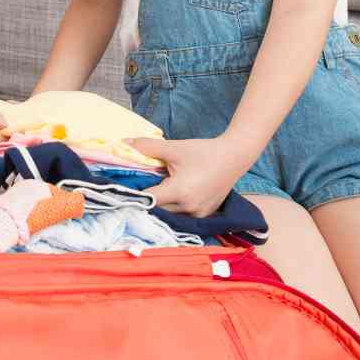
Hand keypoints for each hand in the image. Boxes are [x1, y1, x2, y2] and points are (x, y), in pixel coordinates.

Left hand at [126, 136, 251, 217]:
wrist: (234, 157)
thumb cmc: (203, 151)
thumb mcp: (174, 148)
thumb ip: (147, 147)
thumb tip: (124, 142)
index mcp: (179, 191)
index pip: (149, 200)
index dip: (135, 196)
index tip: (125, 191)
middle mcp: (189, 207)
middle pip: (158, 210)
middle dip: (148, 201)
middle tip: (139, 190)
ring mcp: (199, 214)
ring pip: (170, 215)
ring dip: (162, 206)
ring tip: (157, 192)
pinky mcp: (205, 214)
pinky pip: (183, 216)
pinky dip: (175, 208)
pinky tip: (173, 197)